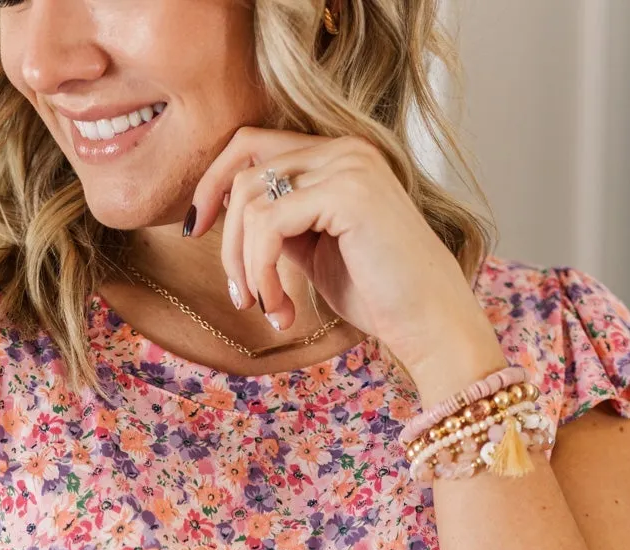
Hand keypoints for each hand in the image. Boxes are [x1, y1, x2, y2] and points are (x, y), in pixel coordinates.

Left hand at [185, 124, 504, 403]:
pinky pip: (268, 224)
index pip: (254, 145)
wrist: (431, 324)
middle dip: (222, 229)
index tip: (199, 231)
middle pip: (244, 161)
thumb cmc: (381, 297)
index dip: (215, 184)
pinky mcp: (347, 193)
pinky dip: (261, 272)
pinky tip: (281, 309)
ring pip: (250, 198)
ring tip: (266, 309)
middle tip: (236, 291)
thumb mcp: (316, 252)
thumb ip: (282, 225)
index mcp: (338, 156)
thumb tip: (232, 217)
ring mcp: (348, 165)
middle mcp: (344, 148)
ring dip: (244, 265)